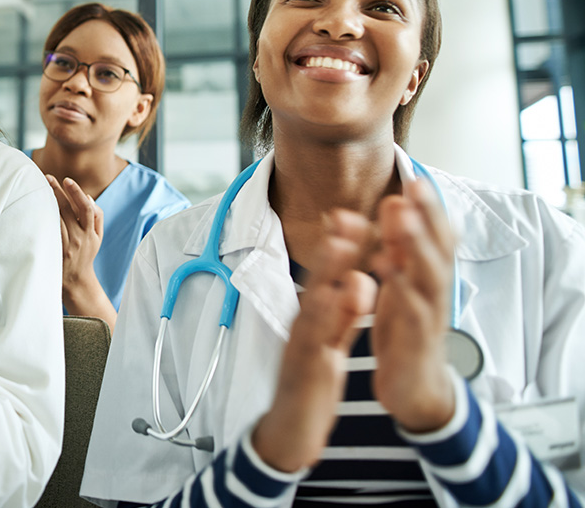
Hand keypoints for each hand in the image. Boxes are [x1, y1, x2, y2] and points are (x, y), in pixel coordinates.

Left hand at [47, 176, 113, 323]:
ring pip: (56, 219)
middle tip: (47, 177)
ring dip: (47, 201)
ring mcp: (65, 246)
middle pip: (68, 210)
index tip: (67, 180)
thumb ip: (97, 217)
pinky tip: (34, 207)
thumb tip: (88, 197)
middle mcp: (79, 239)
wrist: (76, 281)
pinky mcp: (54, 252)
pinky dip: (42, 218)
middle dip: (57, 191)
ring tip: (39, 187)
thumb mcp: (98, 238)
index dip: (77, 193)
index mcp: (90, 233)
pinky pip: (48, 231)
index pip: (86, 208)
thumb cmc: (86, 254)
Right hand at [254, 210, 377, 471]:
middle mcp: (305, 326)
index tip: (357, 214)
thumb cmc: (310, 386)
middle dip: (334, 248)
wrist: (289, 433)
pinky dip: (324, 319)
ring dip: (326, 273)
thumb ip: (345, 314)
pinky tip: (332, 300)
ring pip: (315, 304)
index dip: (343, 247)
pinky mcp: (305, 371)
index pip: (331, 280)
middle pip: (319, 281)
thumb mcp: (330, 343)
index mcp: (316, 321)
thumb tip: (359, 280)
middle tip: (348, 214)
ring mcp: (302, 347)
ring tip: (340, 243)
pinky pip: (314, 341)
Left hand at [370, 179, 456, 432]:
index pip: (432, 236)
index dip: (426, 209)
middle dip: (427, 216)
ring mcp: (428, 315)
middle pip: (436, 249)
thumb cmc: (406, 331)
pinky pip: (410, 313)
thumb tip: (395, 204)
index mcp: (426, 277)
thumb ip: (397, 247)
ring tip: (405, 218)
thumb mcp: (401, 283)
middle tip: (415, 185)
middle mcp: (432, 291)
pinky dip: (399, 289)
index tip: (414, 176)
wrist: (412, 388)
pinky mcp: (415, 340)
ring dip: (417, 246)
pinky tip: (386, 268)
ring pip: (428, 276)